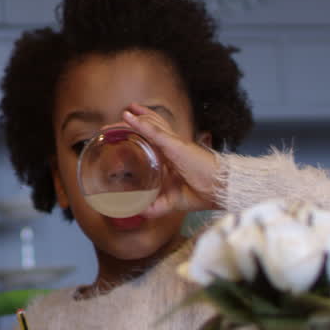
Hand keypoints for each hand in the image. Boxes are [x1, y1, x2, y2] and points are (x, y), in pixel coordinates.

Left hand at [121, 103, 220, 217]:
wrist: (220, 190)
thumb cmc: (204, 192)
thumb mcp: (172, 202)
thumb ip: (155, 207)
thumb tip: (138, 213)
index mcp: (170, 157)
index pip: (150, 140)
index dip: (137, 133)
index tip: (119, 133)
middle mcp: (171, 147)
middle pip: (147, 129)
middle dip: (127, 126)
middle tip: (109, 128)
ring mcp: (173, 144)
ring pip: (149, 126)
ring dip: (130, 121)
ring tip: (117, 116)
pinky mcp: (176, 146)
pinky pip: (155, 132)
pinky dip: (141, 124)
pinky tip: (128, 118)